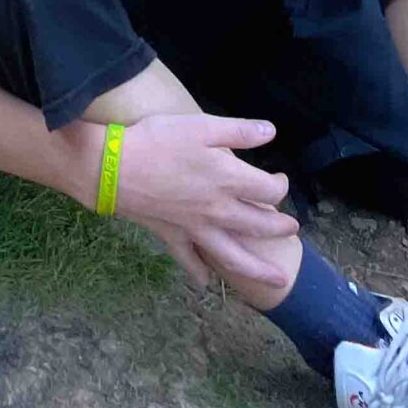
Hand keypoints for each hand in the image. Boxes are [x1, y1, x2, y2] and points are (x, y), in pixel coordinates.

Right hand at [106, 113, 299, 292]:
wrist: (115, 169)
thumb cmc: (159, 140)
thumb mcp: (202, 125)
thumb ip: (239, 131)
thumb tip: (271, 132)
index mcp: (229, 180)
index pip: (268, 190)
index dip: (280, 185)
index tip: (281, 180)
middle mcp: (219, 211)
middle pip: (259, 225)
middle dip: (279, 228)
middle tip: (292, 229)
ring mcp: (196, 229)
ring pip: (234, 256)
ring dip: (258, 269)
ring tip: (277, 279)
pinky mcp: (173, 237)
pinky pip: (190, 261)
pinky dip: (200, 273)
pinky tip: (207, 283)